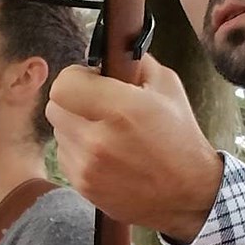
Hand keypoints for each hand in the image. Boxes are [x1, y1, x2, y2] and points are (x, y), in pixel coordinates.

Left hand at [47, 56, 223, 242]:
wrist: (189, 194)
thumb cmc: (180, 139)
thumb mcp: (168, 87)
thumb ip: (135, 62)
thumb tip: (110, 51)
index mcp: (121, 110)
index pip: (64, 83)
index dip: (76, 78)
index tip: (91, 81)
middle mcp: (98, 140)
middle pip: (55, 106)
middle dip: (73, 100)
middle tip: (97, 104)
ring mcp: (88, 167)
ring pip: (59, 131)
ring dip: (75, 126)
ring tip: (105, 132)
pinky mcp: (83, 186)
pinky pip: (65, 156)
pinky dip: (79, 150)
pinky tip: (104, 153)